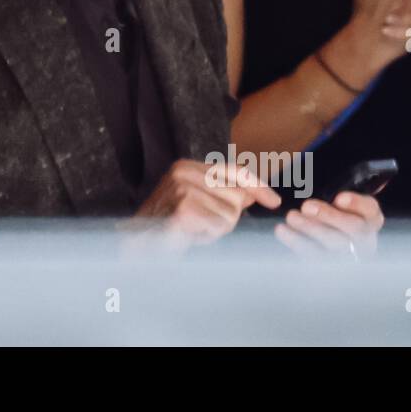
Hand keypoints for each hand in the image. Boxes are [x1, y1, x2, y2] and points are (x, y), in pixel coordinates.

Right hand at [134, 159, 281, 242]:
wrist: (136, 245)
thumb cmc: (168, 226)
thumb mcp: (199, 203)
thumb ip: (224, 194)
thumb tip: (253, 193)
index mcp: (187, 166)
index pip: (234, 170)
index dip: (257, 186)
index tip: (274, 202)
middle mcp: (184, 172)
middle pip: (237, 196)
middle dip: (228, 216)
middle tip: (201, 225)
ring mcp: (183, 189)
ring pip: (230, 215)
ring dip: (215, 230)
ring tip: (192, 230)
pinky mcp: (185, 209)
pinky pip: (218, 226)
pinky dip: (207, 237)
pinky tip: (189, 235)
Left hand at [274, 191, 383, 257]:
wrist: (323, 241)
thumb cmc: (331, 217)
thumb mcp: (338, 204)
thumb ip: (340, 196)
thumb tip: (344, 187)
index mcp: (370, 220)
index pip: (371, 210)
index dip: (357, 204)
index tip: (339, 198)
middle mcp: (365, 240)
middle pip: (353, 229)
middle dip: (329, 216)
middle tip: (307, 206)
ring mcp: (348, 258)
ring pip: (334, 246)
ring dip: (310, 229)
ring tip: (291, 216)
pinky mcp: (328, 268)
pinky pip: (314, 257)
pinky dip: (297, 243)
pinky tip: (283, 231)